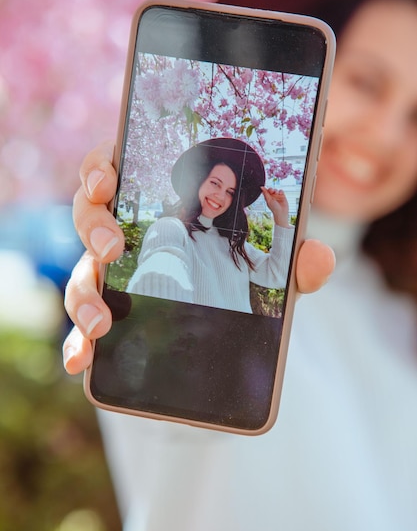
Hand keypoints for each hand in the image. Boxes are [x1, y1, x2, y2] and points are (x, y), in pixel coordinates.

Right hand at [63, 142, 335, 374]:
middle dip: (94, 228)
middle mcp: (127, 230)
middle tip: (113, 248)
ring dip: (83, 293)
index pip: (114, 168)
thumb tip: (319, 257)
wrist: (223, 315)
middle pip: (89, 215)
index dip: (101, 168)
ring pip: (82, 271)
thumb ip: (291, 258)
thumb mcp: (268, 263)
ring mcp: (113, 273)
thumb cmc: (238, 268)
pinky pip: (83, 325)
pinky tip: (82, 362)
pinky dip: (77, 342)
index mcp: (156, 199)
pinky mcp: (112, 312)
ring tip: (102, 320)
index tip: (107, 182)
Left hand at [261, 187, 289, 226]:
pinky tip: (280, 194)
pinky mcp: (282, 196)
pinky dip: (280, 191)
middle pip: (271, 189)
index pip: (266, 191)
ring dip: (276, 190)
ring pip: (276, 190)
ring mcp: (277, 196)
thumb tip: (261, 187)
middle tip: (272, 191)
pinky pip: (281, 190)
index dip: (266, 189)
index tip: (267, 189)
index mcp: (267, 198)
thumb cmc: (274, 208)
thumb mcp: (268, 200)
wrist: (281, 212)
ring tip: (277, 193)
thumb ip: (265, 193)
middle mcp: (272, 197)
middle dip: (271, 189)